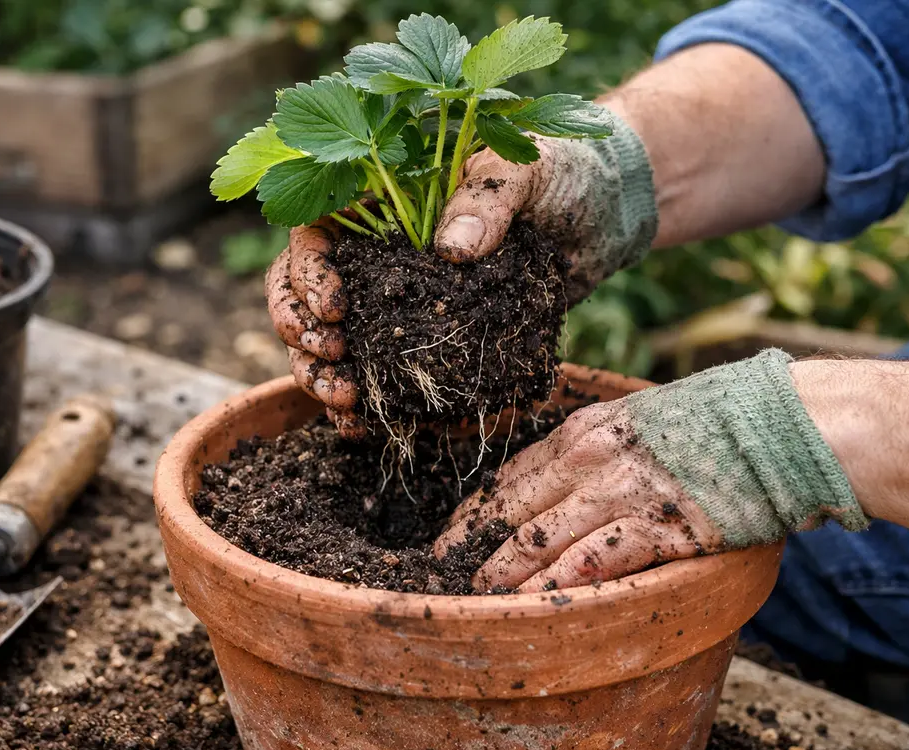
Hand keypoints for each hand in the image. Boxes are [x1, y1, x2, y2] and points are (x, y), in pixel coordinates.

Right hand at [267, 113, 655, 436]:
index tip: (336, 306)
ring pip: (330, 341)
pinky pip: (384, 376)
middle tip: (333, 355)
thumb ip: (488, 196)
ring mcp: (401, 301)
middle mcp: (377, 252)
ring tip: (345, 400)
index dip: (308, 272)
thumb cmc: (562, 169)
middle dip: (301, 330)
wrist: (607, 214)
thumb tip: (451, 249)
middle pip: (301, 292)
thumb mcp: (527, 166)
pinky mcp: (432, 341)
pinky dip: (367, 404)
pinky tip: (364, 426)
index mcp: (381, 199)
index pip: (313, 232)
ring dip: (322, 374)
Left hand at [433, 400, 724, 591]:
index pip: (509, 476)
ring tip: (476, 601)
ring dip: (503, 575)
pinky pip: (590, 560)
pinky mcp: (656, 526)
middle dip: (472, 547)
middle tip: (443, 576)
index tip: (452, 538)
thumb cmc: (716, 424)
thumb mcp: (639, 419)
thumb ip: (598, 448)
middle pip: (511, 509)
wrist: (781, 426)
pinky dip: (557, 586)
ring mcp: (620, 491)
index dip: (475, 513)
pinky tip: (533, 606)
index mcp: (584, 430)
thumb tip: (566, 482)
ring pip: (540, 539)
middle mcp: (591, 457)